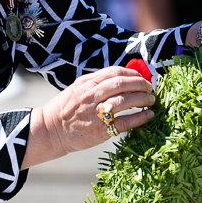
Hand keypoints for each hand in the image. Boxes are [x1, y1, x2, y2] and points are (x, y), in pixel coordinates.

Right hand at [24, 66, 156, 166]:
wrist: (50, 131)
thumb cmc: (65, 109)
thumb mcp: (77, 89)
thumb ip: (96, 83)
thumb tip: (121, 78)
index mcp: (87, 83)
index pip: (115, 72)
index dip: (132, 73)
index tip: (142, 78)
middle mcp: (92, 95)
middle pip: (122, 84)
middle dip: (141, 84)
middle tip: (150, 89)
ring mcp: (96, 112)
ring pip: (126, 100)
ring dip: (143, 99)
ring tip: (151, 101)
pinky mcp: (100, 130)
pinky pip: (125, 122)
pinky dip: (140, 118)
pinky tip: (148, 116)